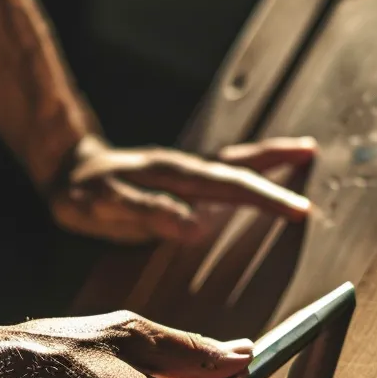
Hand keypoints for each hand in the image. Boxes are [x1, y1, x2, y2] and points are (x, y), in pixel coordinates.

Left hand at [47, 136, 317, 243]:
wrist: (63, 168)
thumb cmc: (82, 193)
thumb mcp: (104, 207)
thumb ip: (147, 213)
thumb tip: (194, 227)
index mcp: (172, 175)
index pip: (228, 186)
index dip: (264, 198)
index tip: (297, 210)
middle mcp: (183, 166)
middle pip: (238, 163)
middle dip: (276, 163)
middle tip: (313, 157)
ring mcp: (182, 167)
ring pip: (233, 159)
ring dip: (268, 156)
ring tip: (303, 151)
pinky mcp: (178, 174)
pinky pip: (221, 167)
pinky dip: (247, 165)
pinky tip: (259, 172)